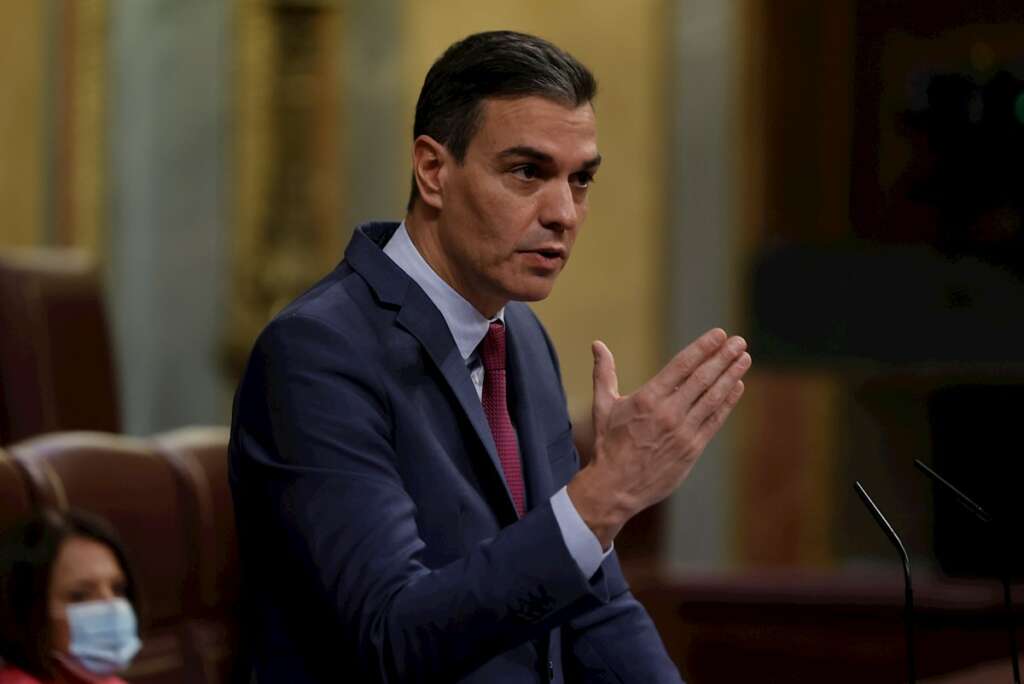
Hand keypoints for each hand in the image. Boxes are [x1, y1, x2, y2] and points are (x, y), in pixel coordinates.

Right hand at [567, 328, 749, 547]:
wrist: (615, 487)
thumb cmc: (608, 444)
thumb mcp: (603, 406)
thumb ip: (604, 373)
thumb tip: (597, 344)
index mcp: (647, 399)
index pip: (682, 365)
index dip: (703, 348)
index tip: (719, 334)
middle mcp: (668, 413)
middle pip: (702, 378)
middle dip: (723, 357)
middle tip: (739, 341)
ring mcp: (683, 432)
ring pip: (713, 398)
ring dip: (731, 376)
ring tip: (744, 358)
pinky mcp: (692, 449)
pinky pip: (714, 420)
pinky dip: (728, 402)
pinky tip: (738, 387)